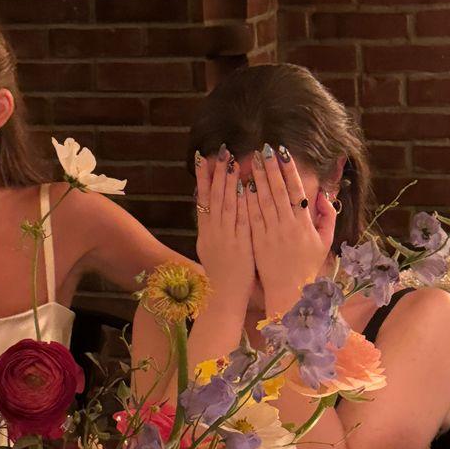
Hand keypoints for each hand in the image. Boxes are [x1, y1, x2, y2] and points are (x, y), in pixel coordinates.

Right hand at [194, 146, 254, 314]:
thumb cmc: (220, 275)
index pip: (203, 200)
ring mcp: (227, 236)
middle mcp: (213, 231)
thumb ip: (210, 229)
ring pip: (227, 204)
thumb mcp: (208, 250)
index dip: (203, 179)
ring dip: (229, 182)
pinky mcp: (241, 243)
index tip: (203, 159)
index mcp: (205, 232)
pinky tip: (246, 186)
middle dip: (217, 173)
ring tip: (231, 162)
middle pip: (214, 197)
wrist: (223, 296)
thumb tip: (209, 211)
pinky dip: (243, 201)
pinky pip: (242, 218)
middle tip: (220, 152)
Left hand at [245, 145, 336, 316]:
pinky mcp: (256, 241)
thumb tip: (323, 195)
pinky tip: (242, 185)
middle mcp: (287, 226)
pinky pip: (251, 217)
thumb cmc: (307, 266)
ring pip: (262, 201)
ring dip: (257, 179)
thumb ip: (328, 216)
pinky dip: (247, 200)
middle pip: (277, 192)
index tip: (284, 153)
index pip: (296, 191)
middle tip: (264, 149)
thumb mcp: (325, 242)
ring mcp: (270, 234)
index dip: (290, 171)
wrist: (290, 292)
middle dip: (271, 169)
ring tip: (252, 161)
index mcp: (304, 224)